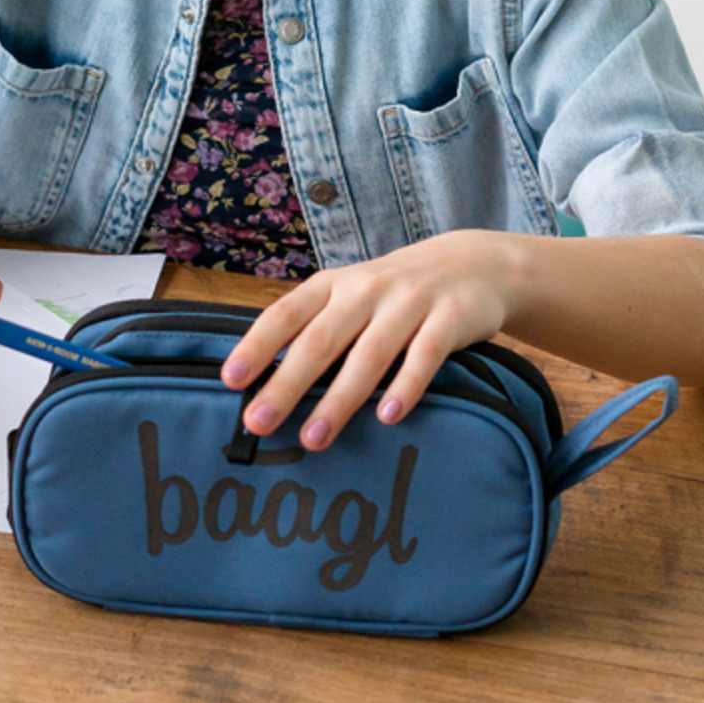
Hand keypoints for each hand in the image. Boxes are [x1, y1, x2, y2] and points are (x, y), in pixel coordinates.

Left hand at [220, 232, 521, 449]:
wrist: (473, 264)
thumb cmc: (393, 294)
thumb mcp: (350, 297)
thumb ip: (315, 330)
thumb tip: (262, 386)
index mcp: (332, 286)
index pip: (285, 314)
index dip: (256, 345)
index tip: (230, 380)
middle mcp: (365, 290)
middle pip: (320, 339)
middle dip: (286, 383)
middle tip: (258, 422)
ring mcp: (409, 302)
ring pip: (369, 353)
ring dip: (339, 398)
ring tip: (313, 437)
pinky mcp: (450, 318)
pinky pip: (425, 355)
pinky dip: (406, 386)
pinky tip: (388, 417)